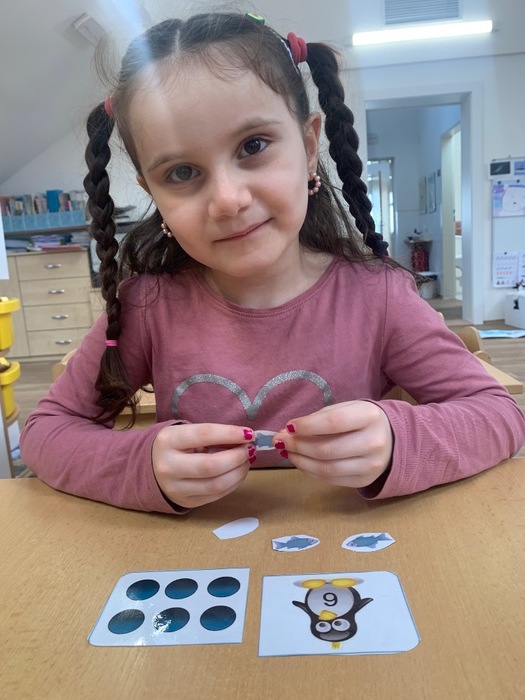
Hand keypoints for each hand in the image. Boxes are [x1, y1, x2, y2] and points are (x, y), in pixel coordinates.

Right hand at [152, 424, 254, 508]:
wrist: (150, 468)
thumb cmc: (176, 446)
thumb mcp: (187, 434)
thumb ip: (212, 436)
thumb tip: (244, 439)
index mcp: (168, 441)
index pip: (204, 434)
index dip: (230, 433)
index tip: (249, 433)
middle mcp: (168, 466)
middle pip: (211, 465)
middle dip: (237, 457)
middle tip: (250, 449)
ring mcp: (175, 488)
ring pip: (216, 485)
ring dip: (239, 472)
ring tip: (247, 461)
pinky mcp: (186, 502)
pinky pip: (216, 496)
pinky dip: (233, 484)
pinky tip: (238, 473)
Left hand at [273, 401, 392, 487]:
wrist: (392, 439)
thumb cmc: (361, 420)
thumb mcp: (346, 408)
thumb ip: (319, 418)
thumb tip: (288, 431)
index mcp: (370, 416)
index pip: (333, 423)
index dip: (307, 426)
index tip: (288, 427)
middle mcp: (374, 442)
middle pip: (326, 449)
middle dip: (297, 446)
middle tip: (280, 441)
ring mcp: (371, 465)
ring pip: (326, 468)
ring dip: (300, 461)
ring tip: (288, 452)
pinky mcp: (364, 480)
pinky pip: (330, 479)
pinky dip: (310, 471)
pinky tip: (301, 461)